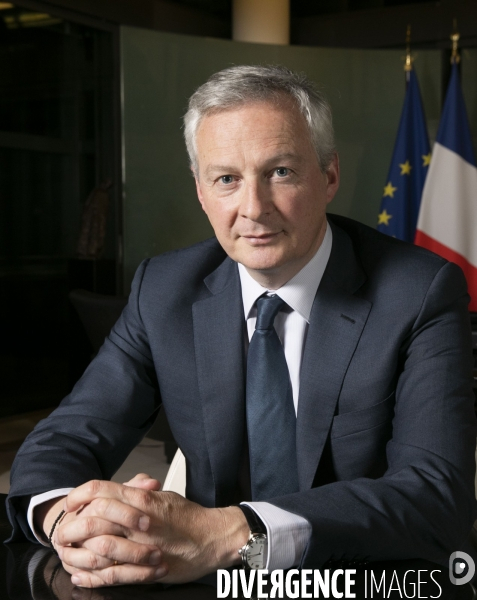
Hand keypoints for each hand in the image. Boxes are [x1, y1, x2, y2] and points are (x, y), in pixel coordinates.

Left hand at [61, 479, 248, 586]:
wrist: (213, 538)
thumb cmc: (189, 516)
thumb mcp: (163, 495)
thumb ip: (139, 492)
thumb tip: (117, 490)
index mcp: (143, 499)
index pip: (101, 489)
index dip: (80, 494)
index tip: (71, 502)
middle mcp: (140, 520)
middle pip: (95, 516)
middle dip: (72, 524)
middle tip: (63, 530)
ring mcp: (142, 545)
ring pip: (100, 545)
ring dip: (78, 550)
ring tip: (67, 552)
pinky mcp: (147, 569)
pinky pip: (112, 573)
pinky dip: (92, 575)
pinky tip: (80, 574)